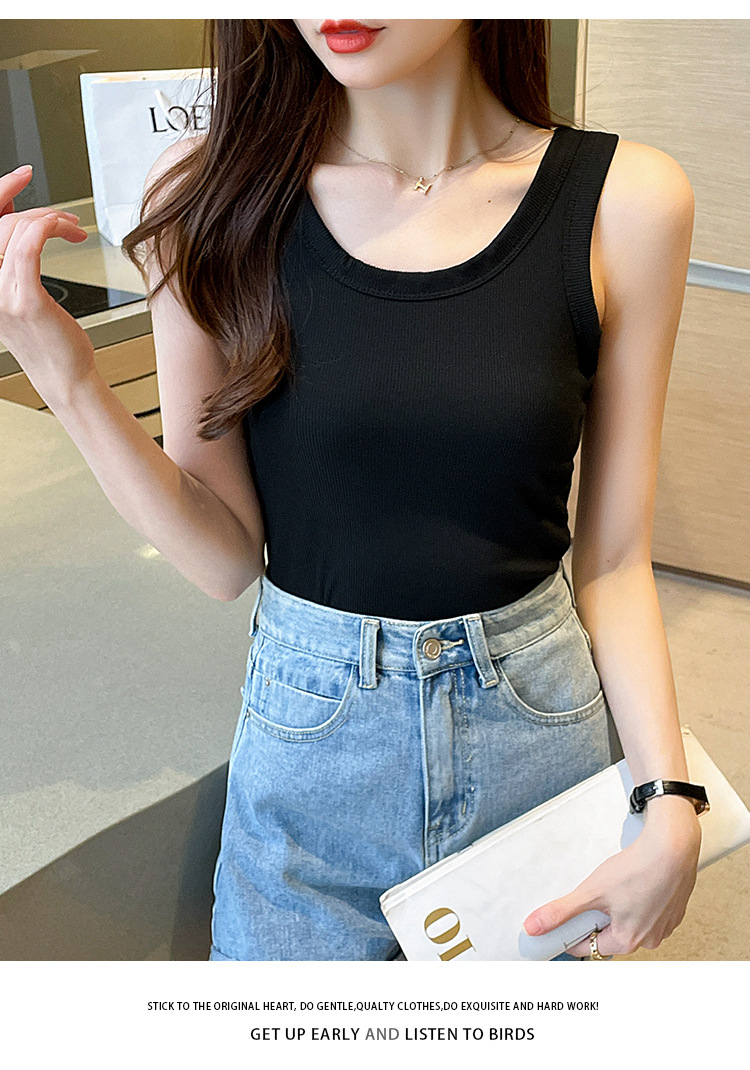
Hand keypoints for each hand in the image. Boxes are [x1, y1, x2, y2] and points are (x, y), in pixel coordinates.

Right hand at [0, 165, 96, 406]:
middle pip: (0, 223)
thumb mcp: (24, 290)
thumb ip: (16, 256)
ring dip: (53, 222)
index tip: (20, 176)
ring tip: (74, 233)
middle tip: (66, 219)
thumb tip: (22, 219)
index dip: (0, 192)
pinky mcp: (25, 301)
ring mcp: (0, 295)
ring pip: (18, 230)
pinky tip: (68, 233)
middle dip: (37, 210)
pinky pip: (30, 246)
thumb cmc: (50, 338)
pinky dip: (49, 228)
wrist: (64, 377)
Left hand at [522, 798, 701, 956]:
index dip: (572, 932)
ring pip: (629, 923)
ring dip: (617, 909)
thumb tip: (535, 926)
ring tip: (616, 886)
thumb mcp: (591, 891)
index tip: (565, 920)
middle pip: (609, 935)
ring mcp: (664, 926)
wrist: (673, 847)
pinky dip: (636, 901)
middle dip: (597, 917)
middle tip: (595, 894)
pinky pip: (647, 912)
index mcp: (627, 941)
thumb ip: (561, 911)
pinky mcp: (673, 910)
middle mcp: (649, 939)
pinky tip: (634, 883)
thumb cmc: (638, 868)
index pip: (589, 947)